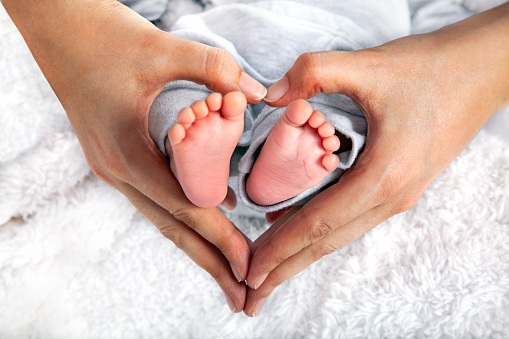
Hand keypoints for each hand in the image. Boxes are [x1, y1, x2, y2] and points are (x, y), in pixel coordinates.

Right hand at [2, 0, 266, 311]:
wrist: (59, 28)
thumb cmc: (105, 37)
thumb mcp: (162, 49)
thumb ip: (214, 69)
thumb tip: (257, 93)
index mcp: (128, 153)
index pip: (186, 209)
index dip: (221, 240)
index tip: (251, 267)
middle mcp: (118, 170)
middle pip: (172, 229)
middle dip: (210, 264)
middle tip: (242, 298)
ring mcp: (113, 167)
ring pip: (162, 218)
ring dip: (197, 246)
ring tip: (228, 273)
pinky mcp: (117, 158)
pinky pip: (155, 197)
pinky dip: (184, 215)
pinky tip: (208, 220)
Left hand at [243, 3, 508, 315]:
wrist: (483, 71)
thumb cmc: (432, 69)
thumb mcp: (369, 65)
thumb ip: (314, 71)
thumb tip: (271, 94)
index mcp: (383, 175)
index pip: (319, 223)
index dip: (280, 248)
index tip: (250, 271)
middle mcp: (391, 195)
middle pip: (327, 242)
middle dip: (285, 268)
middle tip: (251, 294)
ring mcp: (398, 195)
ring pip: (340, 234)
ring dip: (302, 255)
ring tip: (270, 273)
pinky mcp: (398, 185)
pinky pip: (352, 218)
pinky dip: (321, 232)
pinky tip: (301, 232)